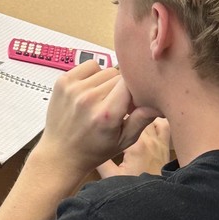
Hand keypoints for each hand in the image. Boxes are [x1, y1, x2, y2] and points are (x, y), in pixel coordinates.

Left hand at [30, 61, 157, 178]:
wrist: (60, 153)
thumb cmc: (94, 150)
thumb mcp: (123, 141)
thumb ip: (142, 120)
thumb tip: (158, 103)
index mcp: (106, 114)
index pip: (130, 84)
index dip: (135, 89)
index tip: (132, 100)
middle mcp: (89, 98)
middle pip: (119, 76)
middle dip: (121, 88)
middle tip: (116, 104)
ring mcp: (74, 88)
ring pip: (105, 70)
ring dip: (107, 82)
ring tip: (101, 99)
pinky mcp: (63, 81)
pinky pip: (89, 66)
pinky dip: (93, 75)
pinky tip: (90, 90)